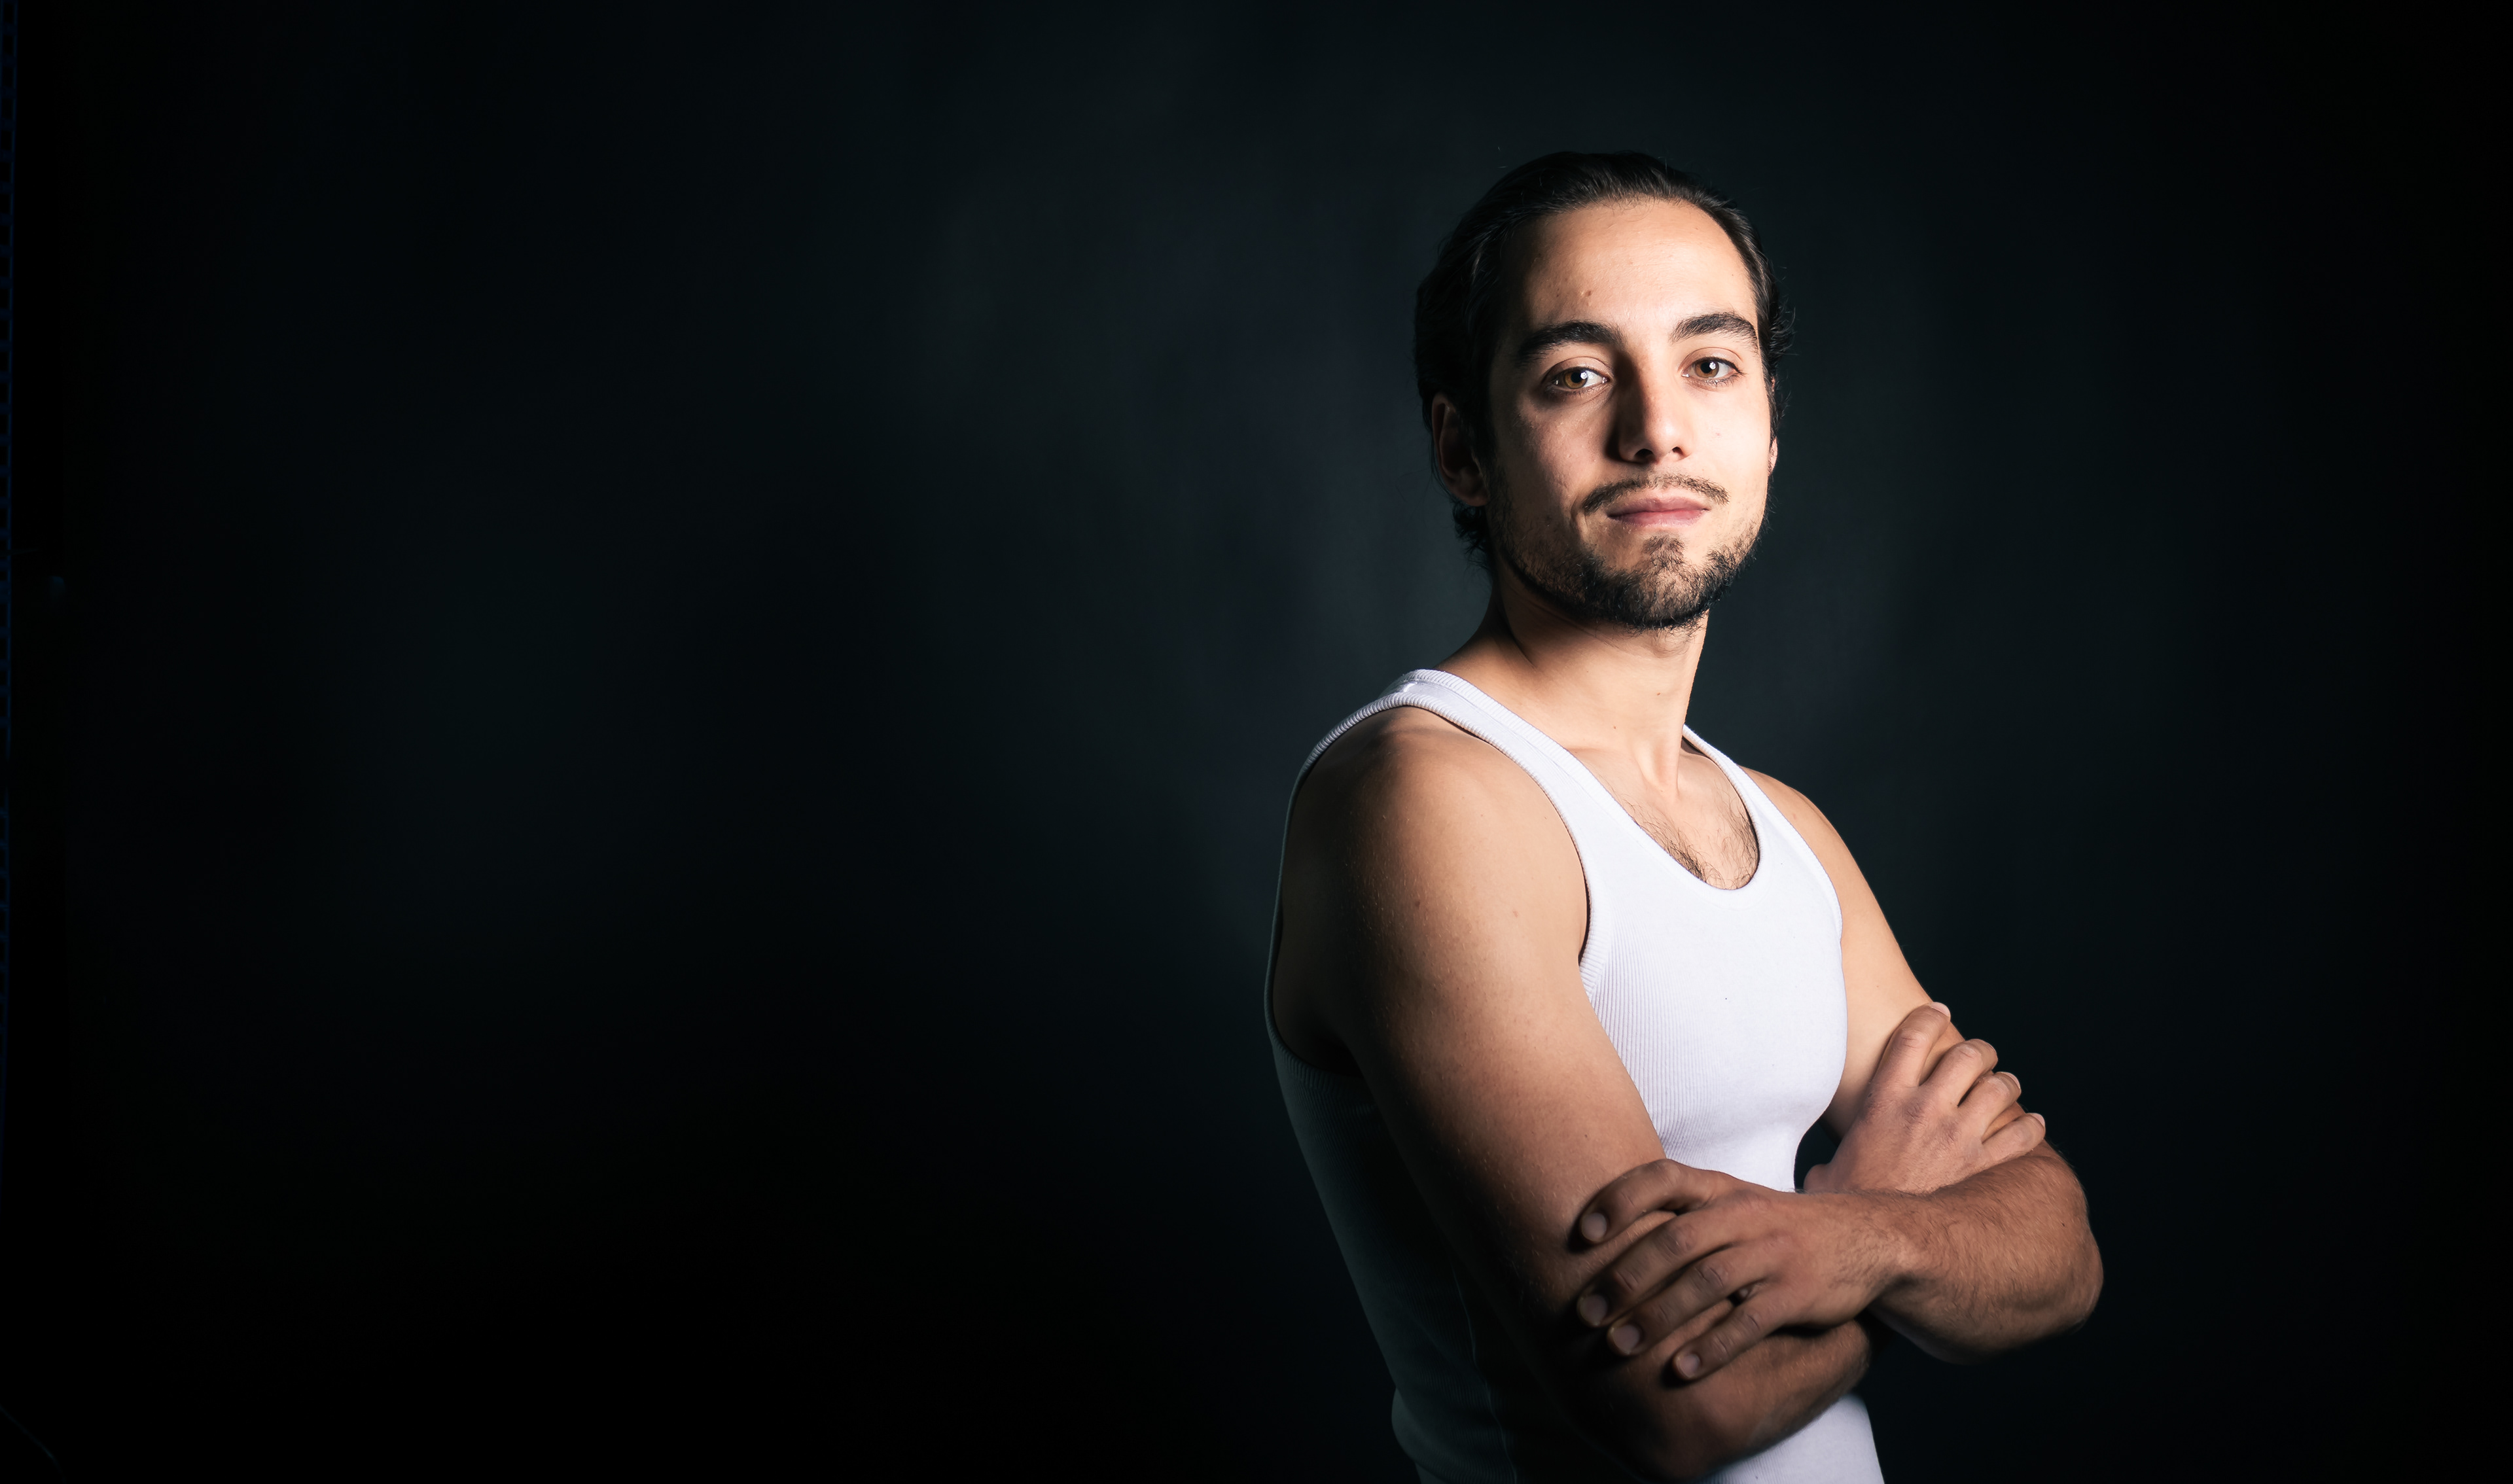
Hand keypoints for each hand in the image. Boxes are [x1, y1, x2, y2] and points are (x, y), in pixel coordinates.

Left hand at [1570, 1162, 1888, 1382]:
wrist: (1867, 1239)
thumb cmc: (1777, 1226)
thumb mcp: (1733, 1202)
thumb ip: (1679, 1212)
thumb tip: (1599, 1233)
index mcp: (1721, 1189)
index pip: (1663, 1178)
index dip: (1619, 1200)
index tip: (1582, 1234)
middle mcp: (1744, 1214)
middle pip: (1676, 1240)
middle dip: (1625, 1278)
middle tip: (1585, 1313)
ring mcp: (1774, 1252)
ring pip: (1707, 1282)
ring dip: (1658, 1317)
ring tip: (1619, 1346)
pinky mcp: (1799, 1292)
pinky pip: (1750, 1322)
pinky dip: (1713, 1347)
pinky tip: (1682, 1370)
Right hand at [1806, 1002, 2045, 1194]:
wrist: (1873, 1239)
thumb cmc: (1847, 1203)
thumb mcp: (1828, 1169)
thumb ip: (1831, 1160)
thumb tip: (1820, 1178)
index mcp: (1883, 1100)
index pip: (1912, 1037)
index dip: (1929, 1017)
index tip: (1940, 1012)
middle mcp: (1923, 1109)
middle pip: (1967, 1055)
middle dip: (1980, 1050)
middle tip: (1982, 1055)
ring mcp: (1956, 1136)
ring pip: (1999, 1089)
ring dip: (2007, 1083)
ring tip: (2007, 1085)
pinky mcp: (1980, 1166)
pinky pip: (2021, 1137)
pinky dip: (2032, 1128)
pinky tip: (2033, 1125)